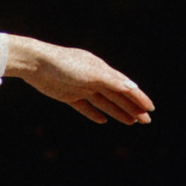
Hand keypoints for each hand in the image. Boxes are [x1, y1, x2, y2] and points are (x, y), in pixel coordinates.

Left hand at [6, 38, 154, 126]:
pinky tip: (103, 121)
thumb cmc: (64, 64)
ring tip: (131, 122)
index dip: (138, 97)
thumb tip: (133, 87)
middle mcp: (93, 77)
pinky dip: (94, 113)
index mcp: (101, 69)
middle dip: (132, 108)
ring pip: (104, 102)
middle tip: (146, 121)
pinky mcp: (67, 95)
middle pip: (116, 96)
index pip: (124, 86)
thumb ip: (112, 81)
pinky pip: (85, 106)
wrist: (34, 63)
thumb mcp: (91, 73)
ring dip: (118, 111)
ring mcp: (80, 87)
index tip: (150, 109)